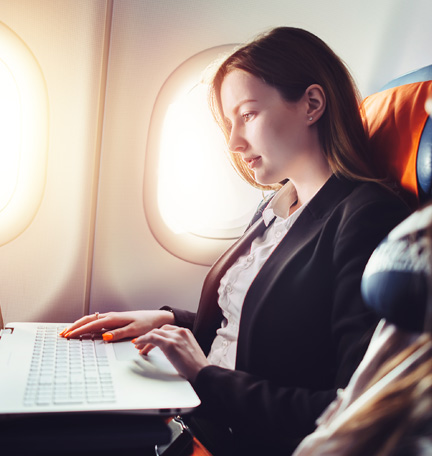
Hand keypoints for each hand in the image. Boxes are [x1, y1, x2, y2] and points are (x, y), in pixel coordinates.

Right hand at [59, 310, 174, 340]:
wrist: (157, 318)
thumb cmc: (147, 323)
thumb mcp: (135, 330)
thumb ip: (119, 333)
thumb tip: (104, 337)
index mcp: (114, 319)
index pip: (92, 324)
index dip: (79, 330)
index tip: (68, 335)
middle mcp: (111, 316)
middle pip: (88, 320)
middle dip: (74, 326)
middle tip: (62, 334)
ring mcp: (112, 318)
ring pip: (91, 319)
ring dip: (79, 325)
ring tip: (69, 331)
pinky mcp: (115, 320)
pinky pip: (97, 321)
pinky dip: (87, 324)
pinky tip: (84, 329)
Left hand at [133, 325, 209, 381]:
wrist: (202, 372)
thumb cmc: (197, 367)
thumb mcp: (189, 352)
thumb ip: (180, 347)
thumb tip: (170, 352)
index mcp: (186, 333)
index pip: (167, 330)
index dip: (157, 335)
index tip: (150, 341)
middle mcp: (180, 332)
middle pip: (160, 330)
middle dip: (149, 337)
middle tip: (141, 345)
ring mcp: (175, 337)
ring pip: (154, 333)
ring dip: (144, 339)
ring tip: (138, 347)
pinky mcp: (169, 344)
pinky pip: (152, 338)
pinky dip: (143, 340)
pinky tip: (138, 344)